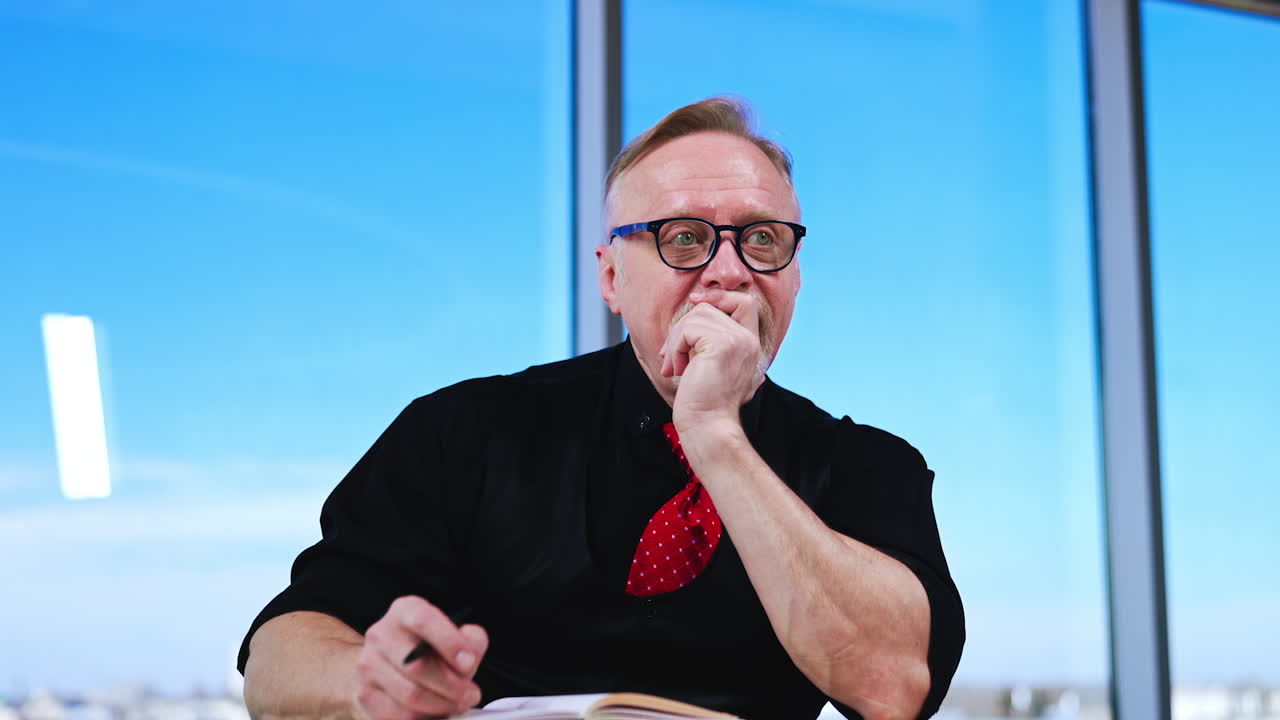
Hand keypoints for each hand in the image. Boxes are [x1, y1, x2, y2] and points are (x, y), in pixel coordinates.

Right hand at [353, 596, 488, 719]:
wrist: (394, 664)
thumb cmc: (431, 648)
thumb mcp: (455, 635)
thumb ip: (471, 640)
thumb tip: (469, 655)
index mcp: (405, 611)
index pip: (423, 621)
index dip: (449, 643)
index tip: (468, 663)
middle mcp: (381, 634)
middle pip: (417, 665)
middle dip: (452, 685)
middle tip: (471, 694)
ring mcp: (368, 665)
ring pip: (410, 694)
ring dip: (441, 705)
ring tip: (458, 704)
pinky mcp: (365, 693)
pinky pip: (398, 715)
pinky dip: (424, 718)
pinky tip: (437, 713)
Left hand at [659, 292, 762, 429]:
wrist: (707, 424)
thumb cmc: (704, 401)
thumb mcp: (712, 362)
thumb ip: (711, 336)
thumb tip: (698, 302)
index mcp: (750, 343)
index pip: (744, 301)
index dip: (719, 296)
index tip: (696, 302)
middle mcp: (749, 339)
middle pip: (710, 306)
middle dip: (683, 327)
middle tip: (672, 355)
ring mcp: (738, 340)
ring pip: (696, 316)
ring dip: (676, 341)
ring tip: (676, 367)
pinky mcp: (723, 344)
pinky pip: (688, 329)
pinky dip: (675, 348)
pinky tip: (678, 369)